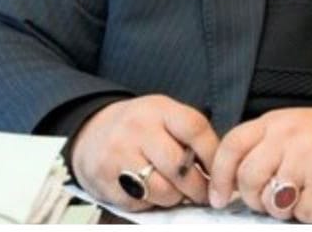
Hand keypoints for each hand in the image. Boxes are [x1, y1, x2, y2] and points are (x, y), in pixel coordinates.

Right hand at [71, 94, 218, 210]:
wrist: (91, 130)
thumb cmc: (138, 125)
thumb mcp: (163, 114)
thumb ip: (189, 134)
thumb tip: (218, 167)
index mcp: (159, 109)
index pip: (195, 128)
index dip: (213, 154)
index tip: (220, 171)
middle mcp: (138, 129)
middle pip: (179, 167)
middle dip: (198, 187)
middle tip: (205, 193)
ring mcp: (119, 155)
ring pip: (162, 190)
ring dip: (176, 198)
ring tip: (177, 192)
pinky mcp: (105, 181)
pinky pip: (140, 203)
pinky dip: (152, 203)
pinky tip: (152, 192)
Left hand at [208, 107, 311, 222]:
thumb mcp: (291, 128)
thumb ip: (262, 146)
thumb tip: (231, 179)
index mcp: (275, 122)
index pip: (232, 145)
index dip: (218, 175)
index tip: (219, 196)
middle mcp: (287, 137)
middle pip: (248, 177)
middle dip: (252, 198)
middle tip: (266, 200)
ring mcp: (306, 159)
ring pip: (271, 201)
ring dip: (281, 208)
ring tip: (298, 195)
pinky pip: (301, 213)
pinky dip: (309, 213)